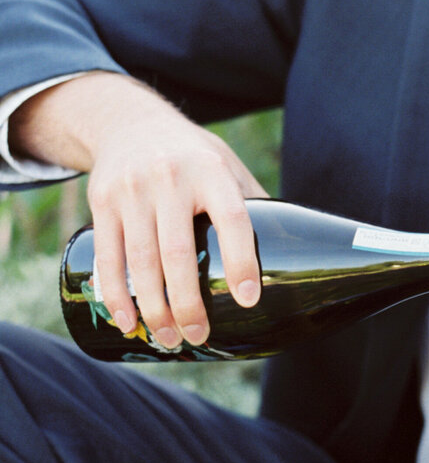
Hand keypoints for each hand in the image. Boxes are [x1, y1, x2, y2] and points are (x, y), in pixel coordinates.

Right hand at [20, 74, 266, 347]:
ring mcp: (132, 190)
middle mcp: (169, 178)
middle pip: (178, 252)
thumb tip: (293, 253)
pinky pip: (107, 256)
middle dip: (187, 302)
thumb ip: (253, 203)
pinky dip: (115, 294)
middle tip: (199, 335)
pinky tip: (127, 322)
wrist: (130, 123)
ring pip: (140, 260)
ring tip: (169, 339)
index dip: (241, 261)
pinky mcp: (102, 202)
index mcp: (211, 171)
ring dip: (153, 308)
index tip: (248, 299)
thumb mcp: (227, 165)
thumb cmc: (193, 156)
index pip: (232, 220)